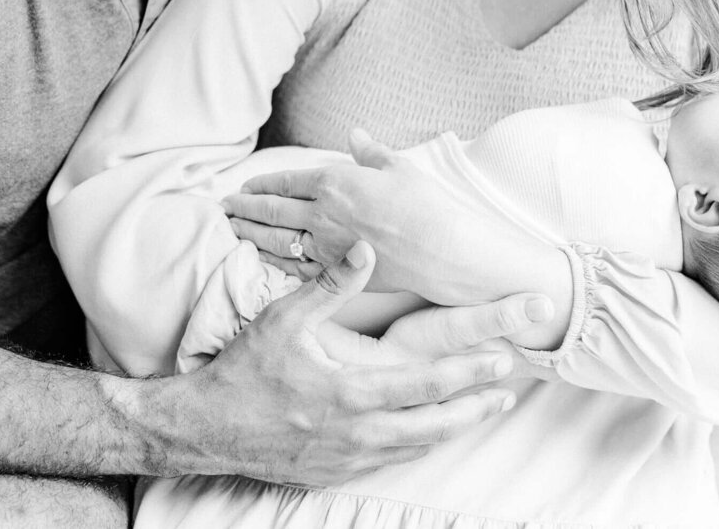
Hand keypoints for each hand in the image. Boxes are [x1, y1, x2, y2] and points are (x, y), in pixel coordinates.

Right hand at [158, 242, 519, 486]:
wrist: (208, 428)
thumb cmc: (246, 370)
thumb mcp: (285, 319)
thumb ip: (330, 284)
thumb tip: (365, 247)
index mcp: (352, 393)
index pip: (428, 384)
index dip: (470, 373)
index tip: (501, 360)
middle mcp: (358, 432)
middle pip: (436, 425)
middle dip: (476, 407)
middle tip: (509, 393)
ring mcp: (349, 457)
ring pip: (418, 447)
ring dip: (454, 428)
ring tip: (482, 411)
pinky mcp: (337, 471)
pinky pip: (392, 460)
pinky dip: (419, 445)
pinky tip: (429, 433)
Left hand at [225, 129, 541, 305]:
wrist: (444, 250)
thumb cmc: (425, 204)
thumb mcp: (398, 167)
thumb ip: (370, 151)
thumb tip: (354, 135)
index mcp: (334, 181)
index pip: (284, 182)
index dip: (259, 185)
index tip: (243, 187)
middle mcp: (323, 213)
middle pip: (271, 211)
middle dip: (243, 209)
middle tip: (223, 207)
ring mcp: (327, 245)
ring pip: (276, 241)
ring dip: (250, 234)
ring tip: (232, 230)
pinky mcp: (338, 272)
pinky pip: (297, 267)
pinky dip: (274, 261)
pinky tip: (263, 259)